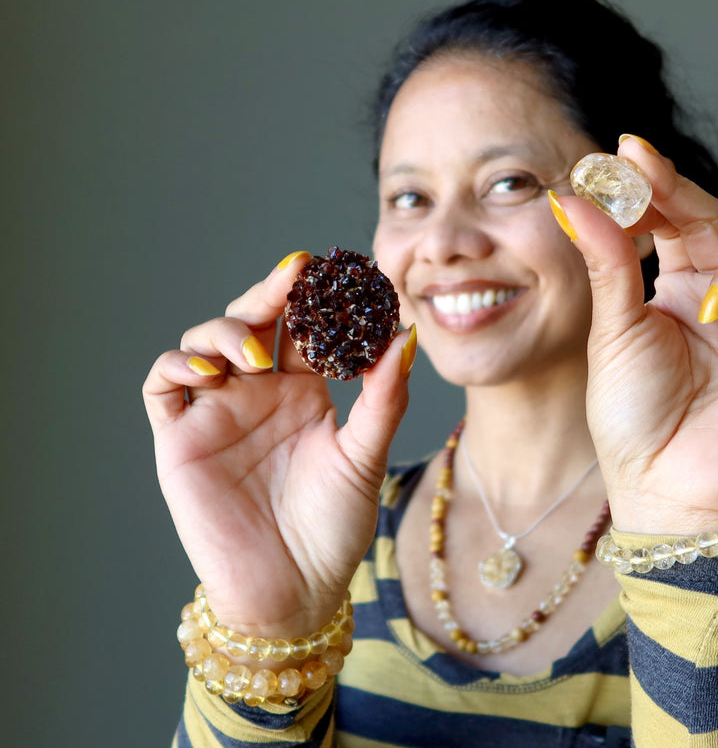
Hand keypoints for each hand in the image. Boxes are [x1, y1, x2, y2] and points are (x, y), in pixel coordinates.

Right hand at [143, 252, 415, 633]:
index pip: (303, 328)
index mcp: (304, 392)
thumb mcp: (365, 456)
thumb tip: (407, 335)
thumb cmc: (333, 528)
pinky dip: (179, 364)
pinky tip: (210, 371)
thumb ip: (383, 397)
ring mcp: (217, 412)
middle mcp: (258, 394)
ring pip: (206, 342)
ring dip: (227, 331)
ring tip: (258, 354)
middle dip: (270, 294)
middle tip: (296, 275)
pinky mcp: (181, 438)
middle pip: (254, 321)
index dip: (315, 299)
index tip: (339, 272)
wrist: (293, 591)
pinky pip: (164, 385)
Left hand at [554, 138, 717, 533]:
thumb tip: (574, 198)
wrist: (671, 485)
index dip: (653, 186)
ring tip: (715, 304)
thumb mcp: (614, 331)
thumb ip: (607, 261)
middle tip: (648, 173)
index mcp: (678, 288)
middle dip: (684, 193)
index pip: (674, 220)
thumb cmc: (635, 418)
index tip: (622, 154)